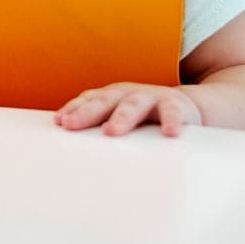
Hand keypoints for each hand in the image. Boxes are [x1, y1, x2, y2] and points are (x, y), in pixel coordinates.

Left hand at [55, 82, 203, 136]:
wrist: (185, 108)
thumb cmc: (144, 119)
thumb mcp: (120, 118)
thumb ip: (99, 128)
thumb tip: (69, 149)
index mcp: (112, 97)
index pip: (88, 100)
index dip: (73, 109)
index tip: (58, 122)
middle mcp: (128, 94)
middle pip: (104, 101)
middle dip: (86, 112)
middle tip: (70, 125)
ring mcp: (151, 98)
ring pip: (133, 105)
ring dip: (121, 117)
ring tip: (110, 131)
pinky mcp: (177, 107)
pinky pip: (173, 114)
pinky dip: (171, 122)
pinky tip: (170, 133)